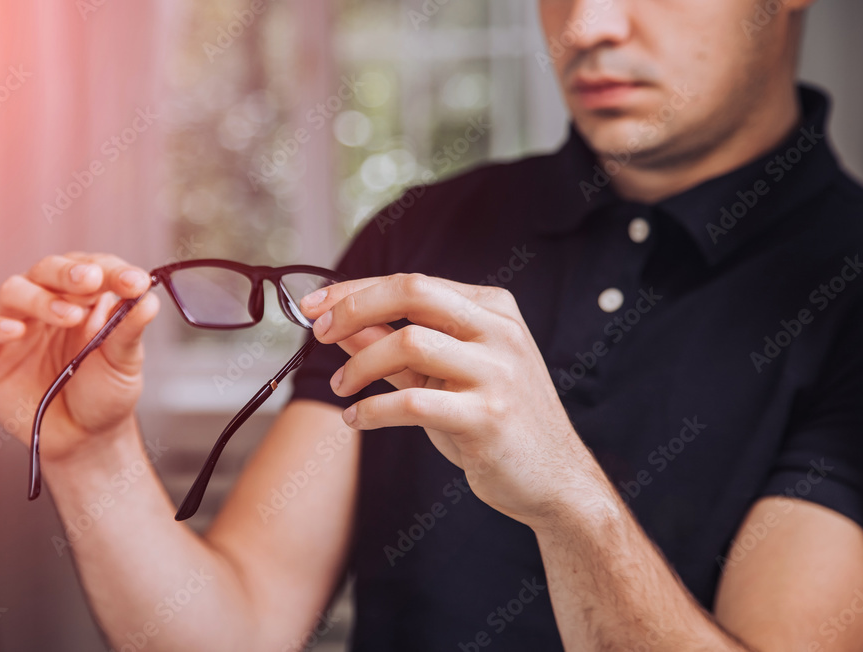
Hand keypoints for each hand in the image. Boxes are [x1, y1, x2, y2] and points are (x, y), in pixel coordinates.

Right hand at [0, 253, 158, 461]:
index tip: (134, 282)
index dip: (112, 271)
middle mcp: (50, 304)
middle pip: (49, 270)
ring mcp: (20, 326)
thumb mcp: (125, 363)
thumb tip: (148, 299)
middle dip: (71, 272)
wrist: (83, 439)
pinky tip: (15, 331)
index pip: (94, 269)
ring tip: (70, 317)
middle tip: (92, 280)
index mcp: (86, 300)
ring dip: (41, 298)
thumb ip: (130, 330)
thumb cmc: (104, 394)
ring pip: (15, 290)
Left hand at [299, 273, 602, 524]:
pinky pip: (413, 402)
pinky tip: (357, 420)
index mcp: (493, 309)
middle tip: (320, 334)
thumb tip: (342, 325)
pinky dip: (373, 410)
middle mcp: (500, 331)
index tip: (313, 307)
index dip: (356, 291)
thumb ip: (395, 346)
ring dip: (360, 366)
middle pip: (413, 292)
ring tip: (342, 389)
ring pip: (409, 343)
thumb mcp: (443, 375)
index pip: (413, 282)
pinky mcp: (489, 417)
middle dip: (355, 307)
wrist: (555, 481)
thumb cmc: (494, 423)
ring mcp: (499, 372)